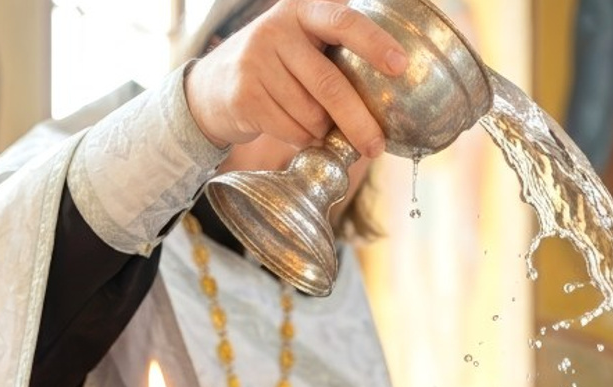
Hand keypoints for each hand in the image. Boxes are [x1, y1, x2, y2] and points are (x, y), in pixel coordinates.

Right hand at [184, 0, 407, 154]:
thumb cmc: (275, 69)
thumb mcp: (302, 46)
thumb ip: (335, 57)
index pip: (344, 21)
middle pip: (331, 83)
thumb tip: (384, 102)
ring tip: (314, 125)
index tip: (400, 66)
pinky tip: (293, 129)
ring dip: (322, 131)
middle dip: (358, 121)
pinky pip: (292, 130)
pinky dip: (302, 139)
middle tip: (376, 147)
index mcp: (303, 10)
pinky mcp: (245, 94)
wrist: (212, 86)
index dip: (374, 43)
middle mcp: (278, 29)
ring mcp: (257, 60)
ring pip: (312, 114)